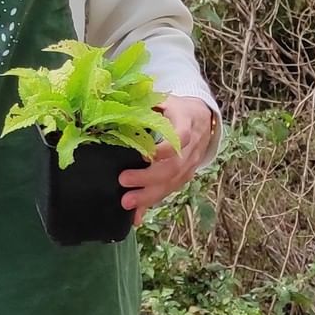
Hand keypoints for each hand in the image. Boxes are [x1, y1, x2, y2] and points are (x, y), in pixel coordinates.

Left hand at [117, 94, 215, 227]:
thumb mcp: (163, 99)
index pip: (181, 137)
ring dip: (149, 195)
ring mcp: (189, 164)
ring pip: (172, 183)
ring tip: (127, 203)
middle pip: (173, 167)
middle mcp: (191, 147)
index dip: (165, 149)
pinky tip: (137, 214)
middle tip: (124, 181)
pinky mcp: (184, 176)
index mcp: (186, 122)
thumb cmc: (175, 107)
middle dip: (148, 177)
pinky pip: (169, 191)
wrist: (201, 118)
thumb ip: (144, 104)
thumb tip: (113, 101)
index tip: (145, 155)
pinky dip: (153, 202)